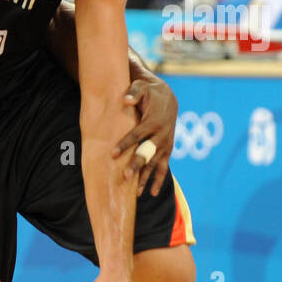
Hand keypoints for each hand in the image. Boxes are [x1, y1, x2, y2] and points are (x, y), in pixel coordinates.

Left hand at [114, 76, 177, 196]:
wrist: (168, 98)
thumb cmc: (149, 93)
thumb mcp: (141, 87)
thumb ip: (133, 92)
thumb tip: (125, 99)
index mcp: (153, 121)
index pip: (137, 135)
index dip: (125, 144)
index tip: (113, 154)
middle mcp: (161, 135)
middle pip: (147, 152)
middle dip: (137, 165)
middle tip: (125, 177)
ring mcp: (165, 144)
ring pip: (155, 164)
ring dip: (146, 178)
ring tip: (137, 193)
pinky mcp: (166, 150)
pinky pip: (162, 167)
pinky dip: (157, 180)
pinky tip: (150, 193)